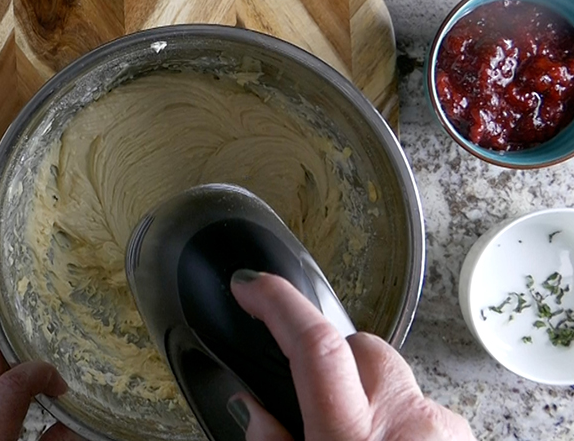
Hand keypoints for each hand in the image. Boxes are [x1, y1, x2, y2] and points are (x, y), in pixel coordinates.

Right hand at [227, 271, 475, 440]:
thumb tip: (251, 408)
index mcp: (350, 437)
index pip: (314, 343)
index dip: (278, 301)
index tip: (250, 285)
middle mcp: (403, 422)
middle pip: (358, 345)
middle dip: (330, 356)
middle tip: (316, 402)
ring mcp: (438, 424)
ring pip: (389, 370)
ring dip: (365, 390)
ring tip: (356, 436)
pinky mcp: (459, 430)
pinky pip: (418, 398)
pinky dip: (397, 413)